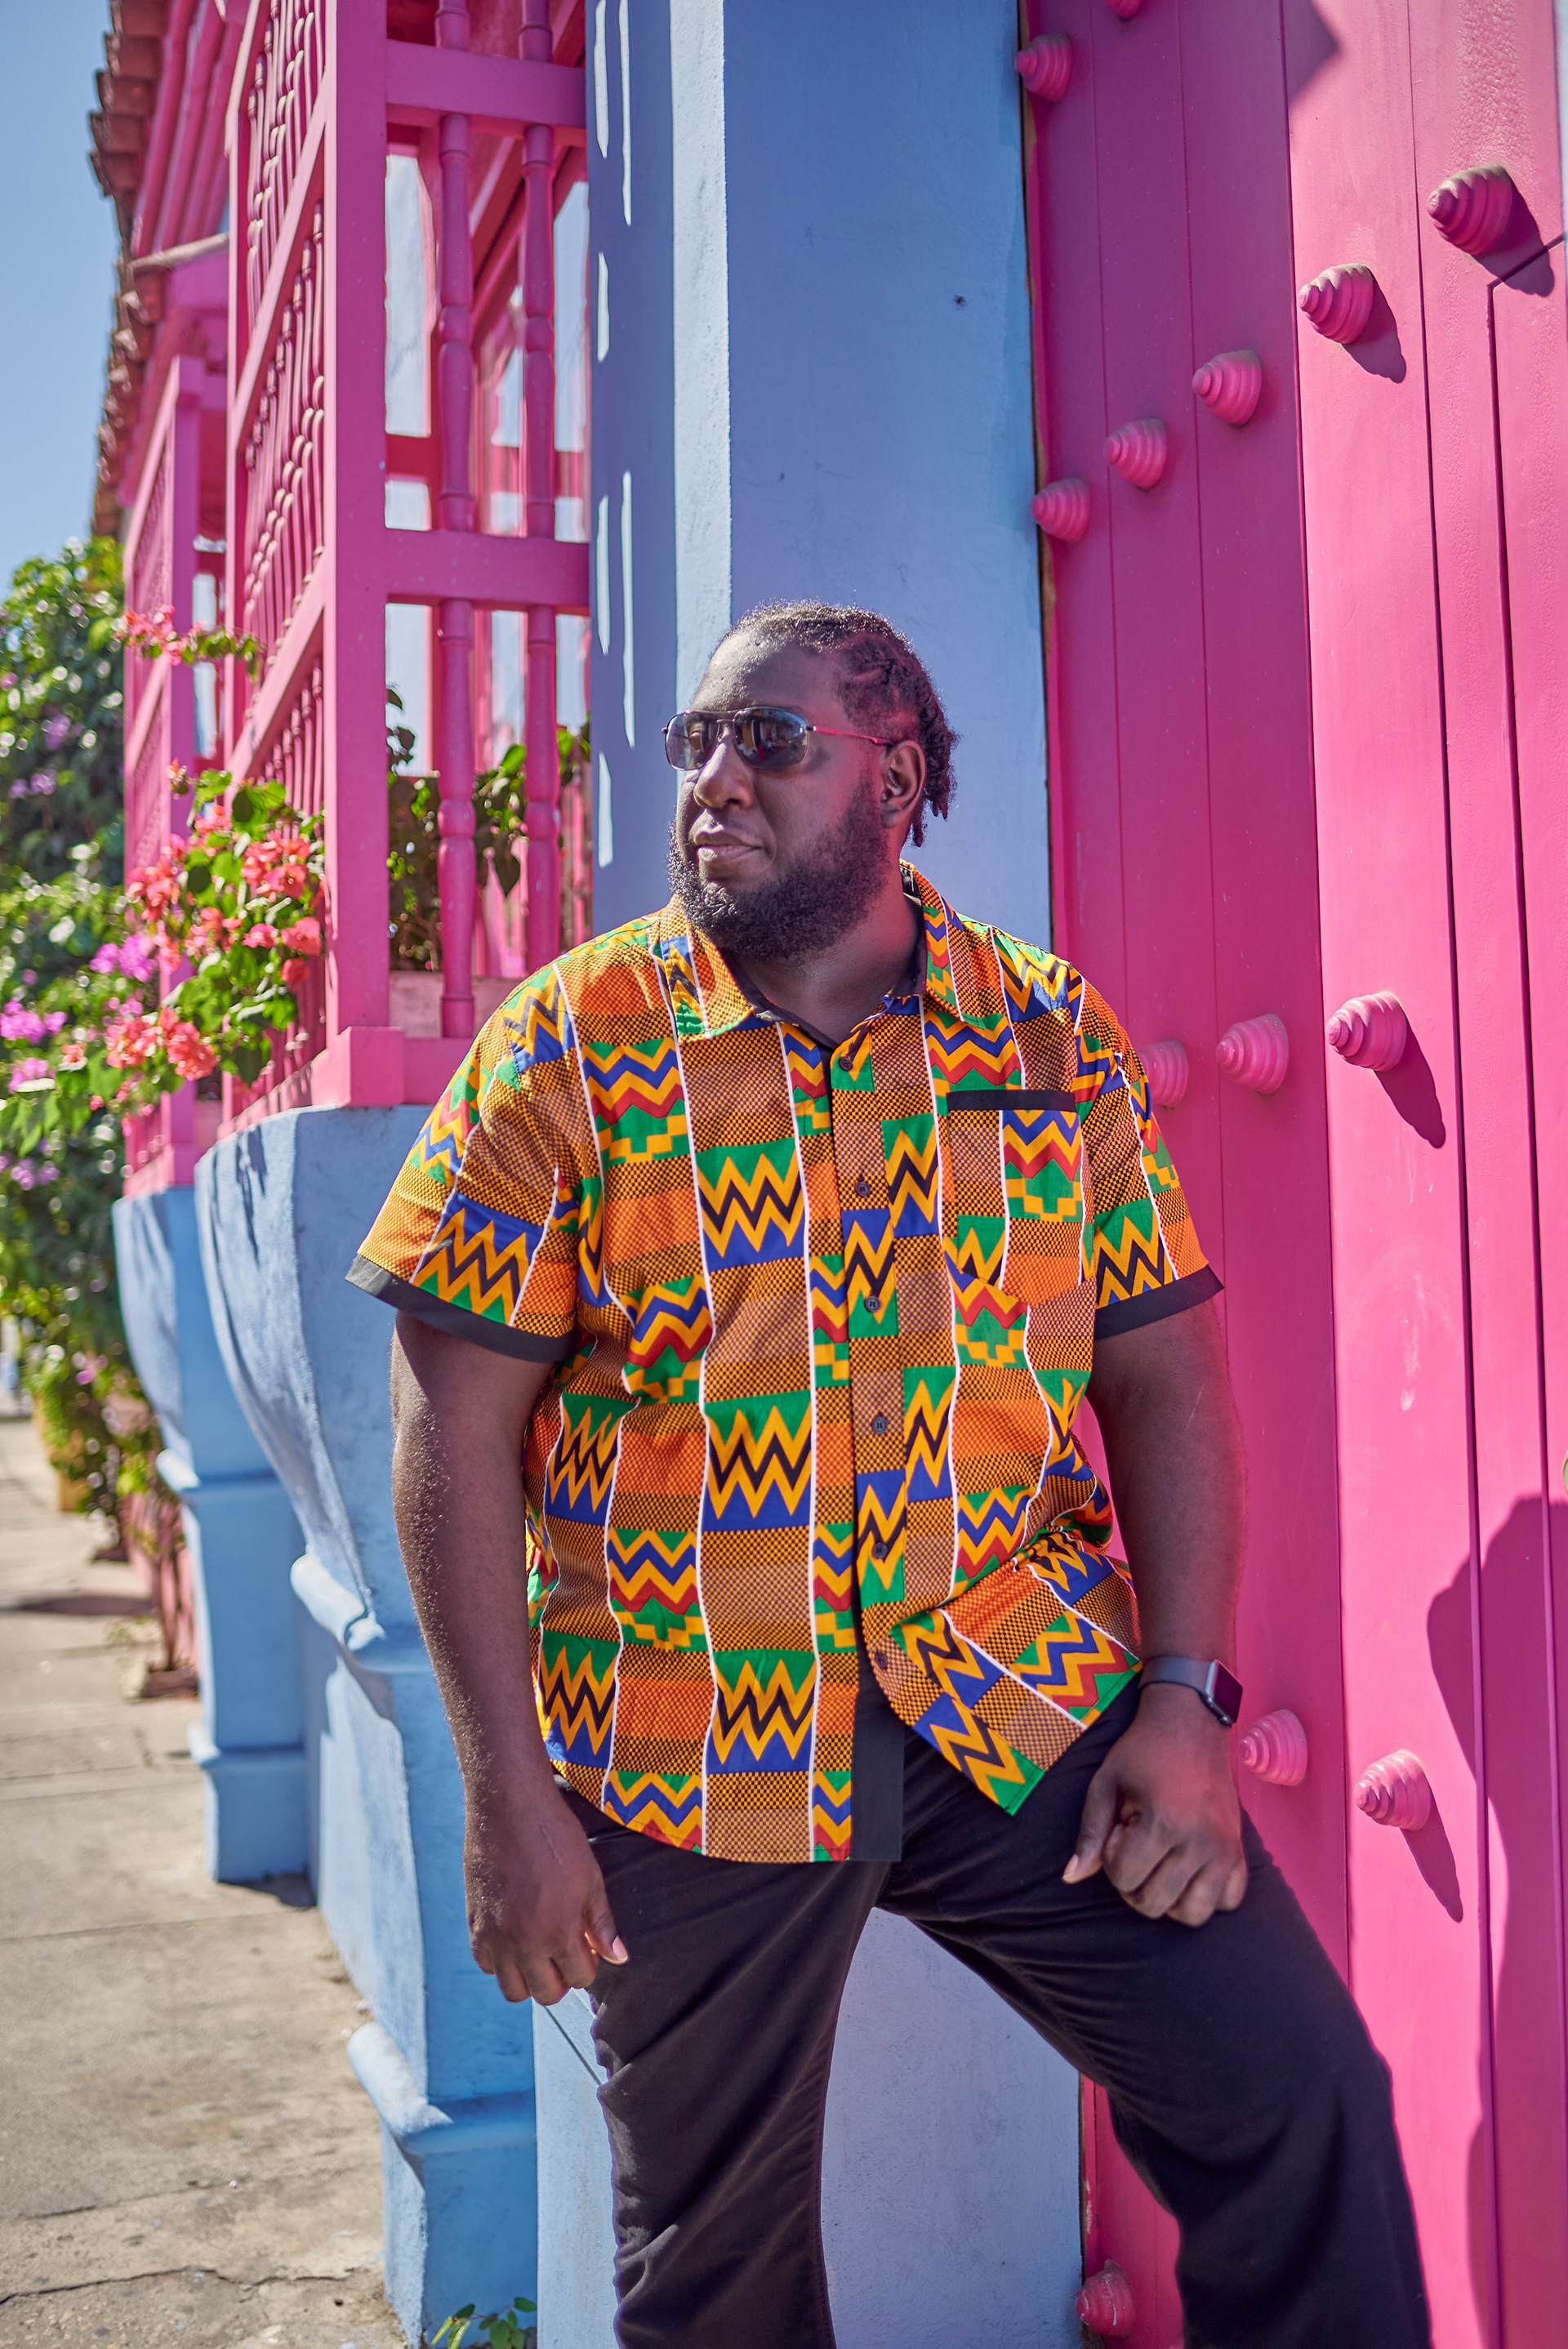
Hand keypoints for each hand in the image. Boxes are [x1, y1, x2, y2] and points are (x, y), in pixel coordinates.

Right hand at [464, 1781, 627, 2003]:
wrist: (509, 1806)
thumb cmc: (556, 1836)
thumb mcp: (590, 1877)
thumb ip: (602, 1923)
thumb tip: (619, 1957)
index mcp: (559, 1930)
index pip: (579, 1978)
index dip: (588, 1964)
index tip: (587, 1947)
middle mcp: (525, 1942)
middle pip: (546, 1993)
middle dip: (562, 1978)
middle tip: (565, 1952)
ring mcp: (496, 1936)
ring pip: (513, 1990)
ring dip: (530, 1978)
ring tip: (540, 1951)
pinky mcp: (475, 1924)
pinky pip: (486, 1965)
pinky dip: (501, 1961)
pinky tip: (514, 1937)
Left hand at [1064, 1682, 1247, 1926]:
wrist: (1190, 1724)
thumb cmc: (1142, 1753)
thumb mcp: (1104, 1784)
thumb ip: (1089, 1834)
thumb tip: (1070, 1878)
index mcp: (1163, 1823)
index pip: (1123, 1879)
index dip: (1111, 1857)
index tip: (1120, 1827)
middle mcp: (1200, 1842)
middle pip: (1154, 1904)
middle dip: (1134, 1881)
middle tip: (1138, 1843)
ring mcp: (1225, 1850)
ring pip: (1193, 1915)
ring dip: (1169, 1897)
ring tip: (1161, 1863)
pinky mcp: (1241, 1851)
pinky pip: (1229, 1901)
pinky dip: (1208, 1895)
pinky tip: (1191, 1870)